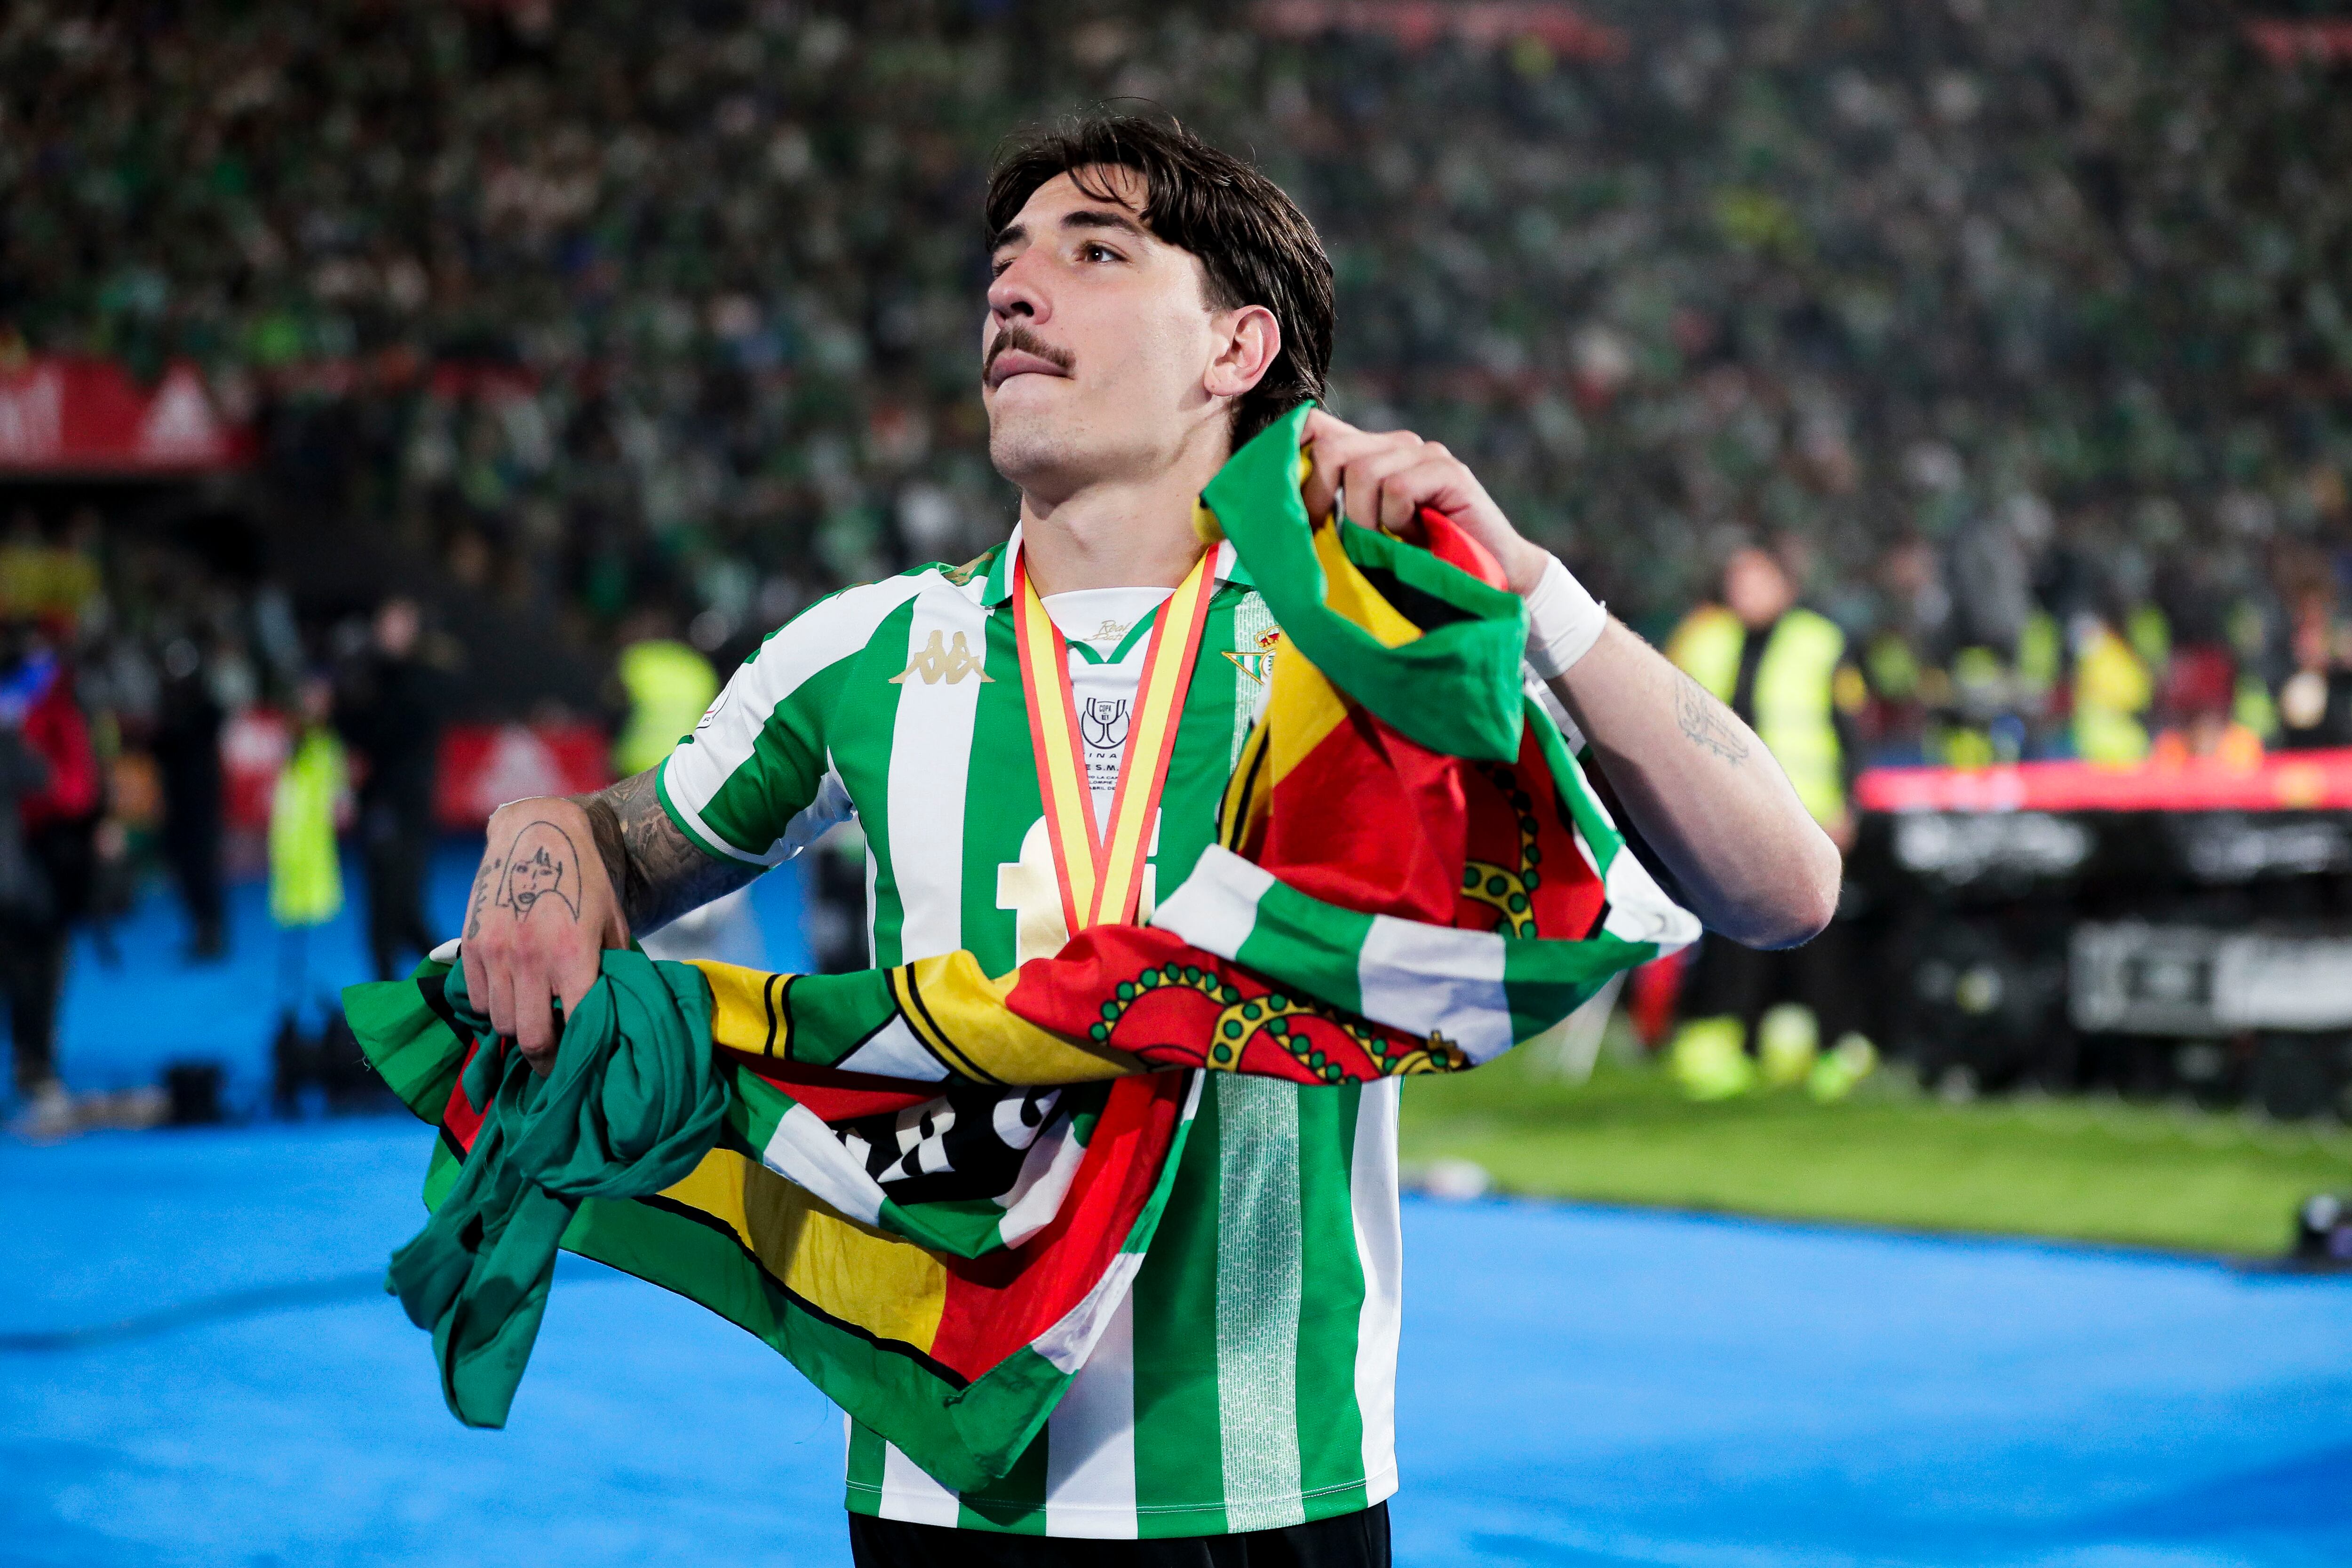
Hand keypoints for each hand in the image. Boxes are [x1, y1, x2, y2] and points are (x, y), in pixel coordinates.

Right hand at [460, 798, 630, 1073]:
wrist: (541, 832)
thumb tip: (614, 1017)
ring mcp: (496, 952)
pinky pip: (477, 999)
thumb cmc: (588, 882)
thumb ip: (613, 971)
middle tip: (553, 1060)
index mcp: (574, 956)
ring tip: (533, 1022)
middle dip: (544, 1057)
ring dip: (517, 1029)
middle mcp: (531, 958)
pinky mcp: (471, 943)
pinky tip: (511, 996)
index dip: (579, 1053)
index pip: (575, 1027)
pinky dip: (493, 1006)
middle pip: (530, 1038)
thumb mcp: (614, 925)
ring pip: (500, 1023)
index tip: (581, 1064)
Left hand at [1299, 408, 1551, 595]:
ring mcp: (1424, 454)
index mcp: (1370, 454)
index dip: (1289, 456)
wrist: (1484, 583)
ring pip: (1362, 471)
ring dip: (1363, 520)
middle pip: (1331, 448)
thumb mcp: (1358, 538)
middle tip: (1334, 538)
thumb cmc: (1414, 566)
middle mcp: (1396, 445)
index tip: (1285, 507)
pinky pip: (1396, 487)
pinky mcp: (1448, 471)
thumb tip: (1273, 513)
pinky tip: (1413, 538)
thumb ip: (1328, 514)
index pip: (1315, 427)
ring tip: (1384, 544)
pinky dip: (1394, 521)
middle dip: (1321, 500)